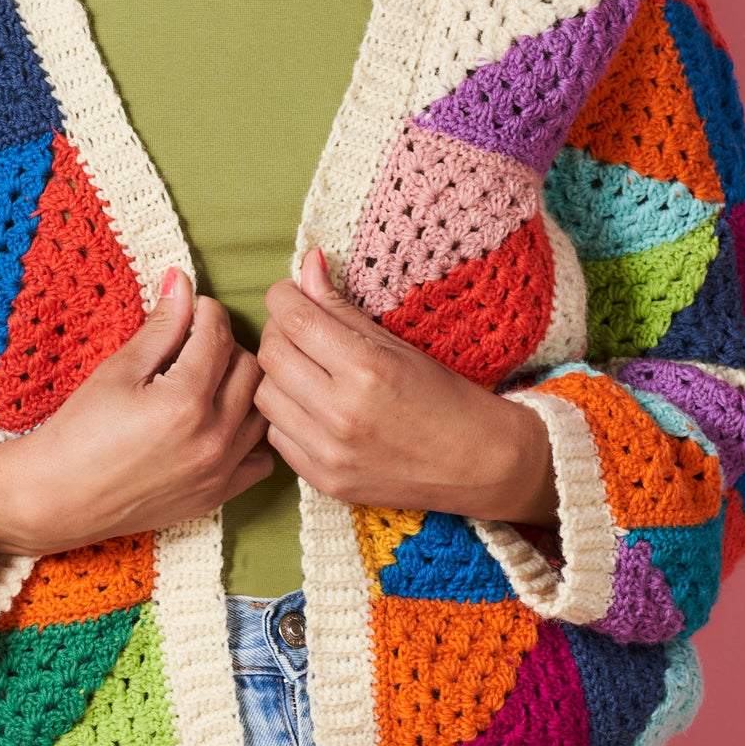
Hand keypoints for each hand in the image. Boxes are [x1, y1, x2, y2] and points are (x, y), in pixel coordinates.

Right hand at [0, 267, 273, 555]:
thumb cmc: (78, 433)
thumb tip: (182, 282)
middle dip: (226, 345)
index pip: (218, 334)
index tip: (191, 310)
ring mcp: (220, 470)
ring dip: (242, 386)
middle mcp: (212, 437)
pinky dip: (250, 434)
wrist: (57, 499)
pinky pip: (262, 457)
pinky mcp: (218, 495)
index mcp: (184, 399)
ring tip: (209, 381)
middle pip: (249, 367)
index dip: (206, 311)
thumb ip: (160, 327)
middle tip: (196, 344)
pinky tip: (223, 423)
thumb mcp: (117, 371)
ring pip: (261, 408)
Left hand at [254, 248, 558, 524]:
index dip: (282, 297)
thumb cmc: (446, 397)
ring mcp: (330, 453)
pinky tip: (312, 407)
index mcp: (367, 369)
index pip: (293, 319)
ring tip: (305, 369)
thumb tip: (306, 265)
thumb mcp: (398, 344)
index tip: (289, 294)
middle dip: (278, 331)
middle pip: (272, 355)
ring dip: (278, 376)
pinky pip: (277, 437)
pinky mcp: (325, 480)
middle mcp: (342, 413)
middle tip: (298, 328)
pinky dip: (286, 416)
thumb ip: (342, 307)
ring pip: (264, 397)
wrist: (480, 464)